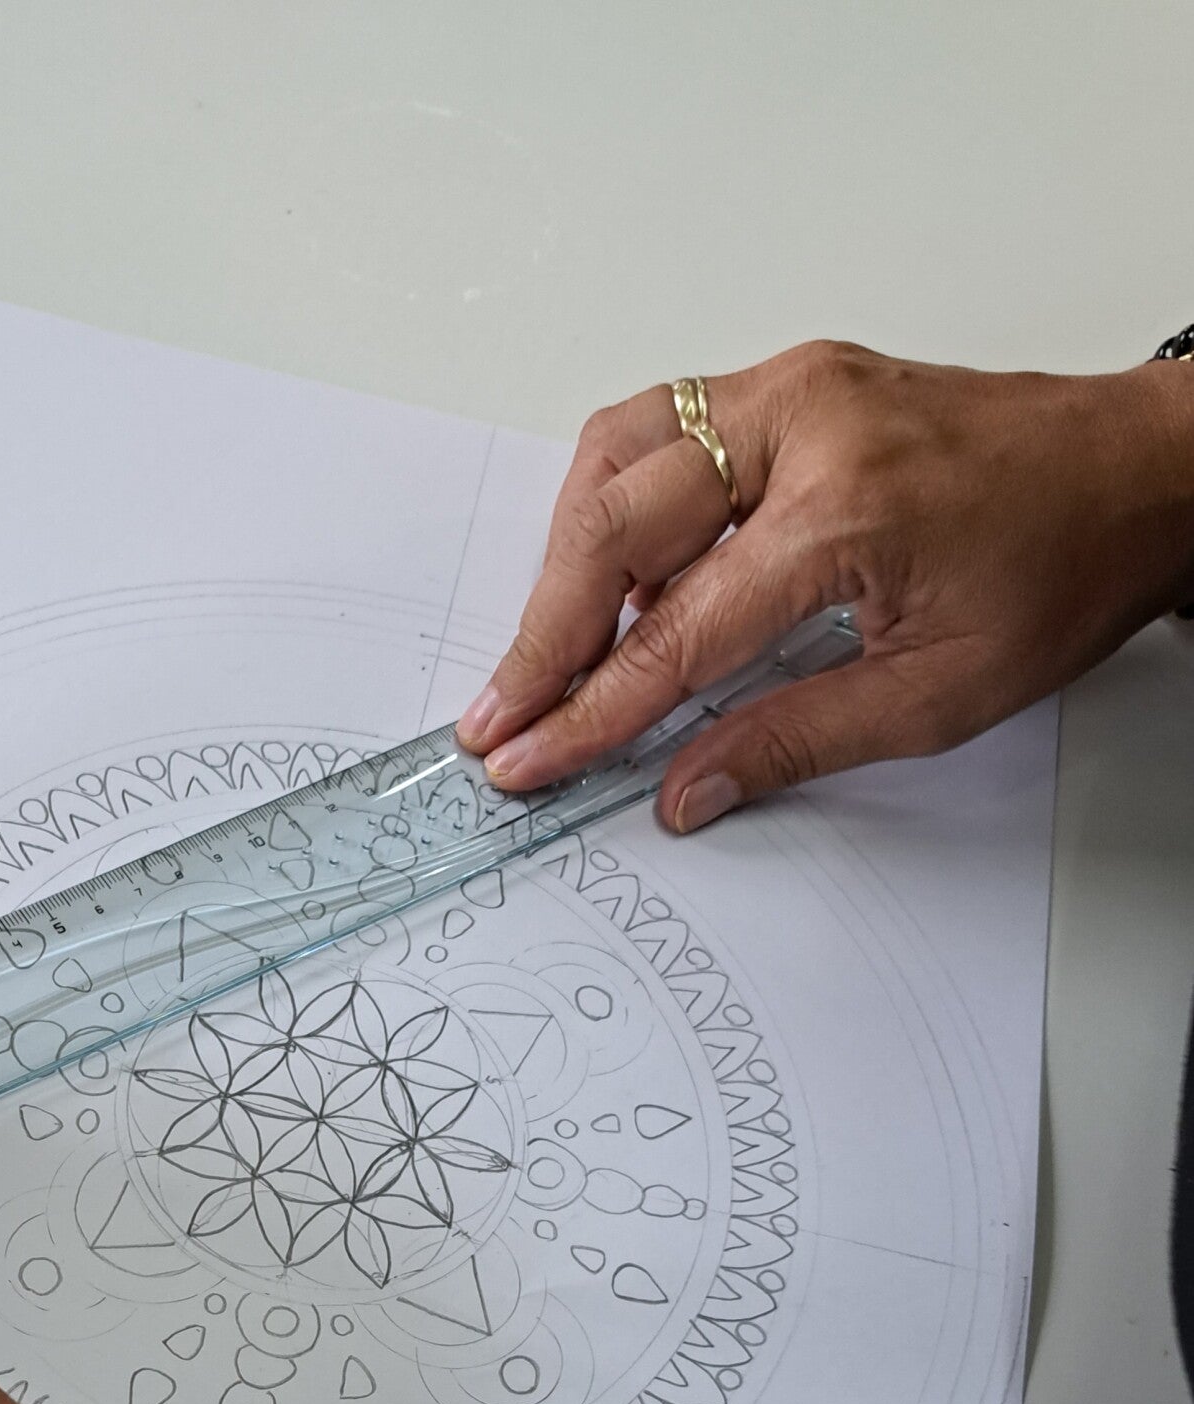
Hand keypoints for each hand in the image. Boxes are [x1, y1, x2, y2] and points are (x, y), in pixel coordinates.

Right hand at [457, 343, 1193, 826]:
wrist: (1147, 471)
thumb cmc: (1070, 561)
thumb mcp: (941, 692)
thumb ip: (794, 740)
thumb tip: (686, 787)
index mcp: (846, 510)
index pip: (674, 630)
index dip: (589, 708)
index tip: (528, 754)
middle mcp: (804, 426)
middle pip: (616, 523)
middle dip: (545, 631)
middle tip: (504, 710)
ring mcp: (792, 390)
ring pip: (618, 450)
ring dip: (565, 552)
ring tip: (548, 643)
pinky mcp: (791, 386)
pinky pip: (659, 425)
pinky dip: (613, 499)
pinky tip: (613, 565)